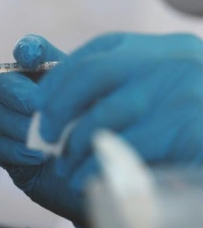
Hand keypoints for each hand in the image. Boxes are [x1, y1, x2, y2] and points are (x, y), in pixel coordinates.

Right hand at [0, 34, 87, 226]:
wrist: (105, 179)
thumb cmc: (108, 136)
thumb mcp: (106, 104)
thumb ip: (86, 85)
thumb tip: (71, 72)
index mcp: (50, 77)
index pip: (28, 52)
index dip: (26, 50)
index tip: (32, 57)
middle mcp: (26, 98)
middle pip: (2, 84)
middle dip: (18, 94)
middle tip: (37, 105)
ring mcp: (14, 127)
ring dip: (20, 126)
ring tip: (46, 138)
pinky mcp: (10, 155)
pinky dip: (18, 150)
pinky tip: (39, 156)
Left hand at [34, 32, 202, 190]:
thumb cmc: (193, 128)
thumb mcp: (162, 94)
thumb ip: (120, 85)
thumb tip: (50, 83)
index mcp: (166, 49)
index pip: (99, 50)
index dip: (60, 76)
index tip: (39, 102)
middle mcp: (174, 61)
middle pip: (92, 74)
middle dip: (57, 105)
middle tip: (42, 132)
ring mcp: (183, 92)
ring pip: (103, 114)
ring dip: (74, 143)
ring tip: (66, 164)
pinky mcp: (187, 127)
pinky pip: (122, 147)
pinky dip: (95, 165)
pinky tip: (86, 178)